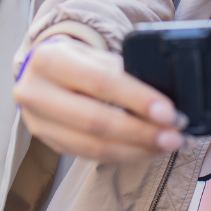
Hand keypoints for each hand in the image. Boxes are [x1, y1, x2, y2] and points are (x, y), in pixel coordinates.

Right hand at [13, 38, 186, 161]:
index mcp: (49, 59)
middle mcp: (36, 93)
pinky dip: (124, 155)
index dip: (137, 100)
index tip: (169, 112)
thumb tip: (162, 103)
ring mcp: (39, 123)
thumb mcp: (93, 55)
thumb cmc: (77, 61)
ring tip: (167, 145)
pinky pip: (91, 156)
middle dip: (142, 132)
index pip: (100, 82)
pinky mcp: (50, 144)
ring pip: (94, 146)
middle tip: (175, 136)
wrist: (42, 73)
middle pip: (96, 121)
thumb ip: (121, 73)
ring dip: (137, 150)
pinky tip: (147, 150)